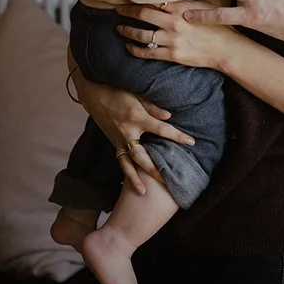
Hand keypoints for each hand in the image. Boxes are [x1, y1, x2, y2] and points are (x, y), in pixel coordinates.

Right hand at [72, 64, 194, 194]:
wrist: (92, 93)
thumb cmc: (117, 90)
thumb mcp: (136, 94)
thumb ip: (153, 106)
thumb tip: (169, 116)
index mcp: (136, 118)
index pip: (162, 130)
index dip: (177, 136)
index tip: (191, 142)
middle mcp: (127, 132)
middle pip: (143, 156)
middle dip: (155, 169)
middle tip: (168, 180)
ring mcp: (118, 139)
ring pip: (128, 164)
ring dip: (136, 179)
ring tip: (144, 193)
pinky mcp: (112, 142)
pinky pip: (120, 160)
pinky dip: (126, 172)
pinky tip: (133, 182)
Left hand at [117, 1, 245, 71]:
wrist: (227, 49)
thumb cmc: (218, 24)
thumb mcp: (207, 5)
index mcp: (182, 7)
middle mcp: (174, 22)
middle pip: (142, 14)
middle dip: (126, 11)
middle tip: (116, 8)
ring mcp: (172, 39)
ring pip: (141, 35)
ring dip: (127, 30)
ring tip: (119, 27)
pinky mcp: (173, 54)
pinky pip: (148, 52)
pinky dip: (135, 49)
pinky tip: (129, 47)